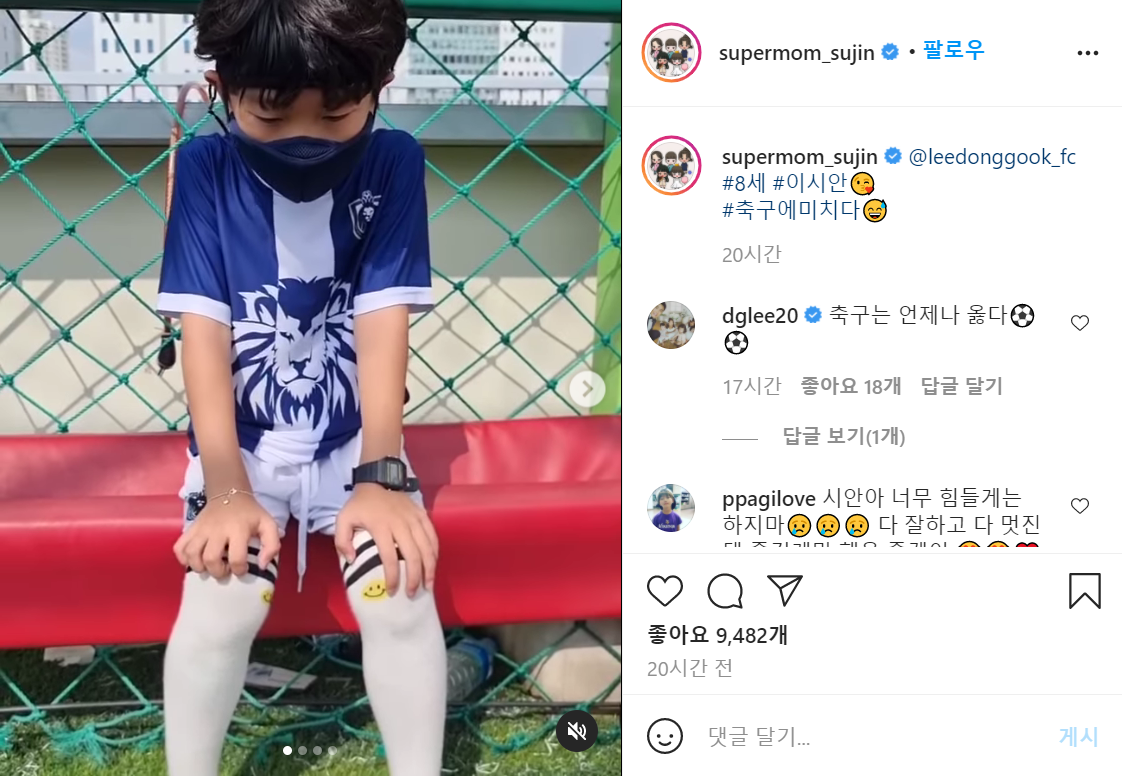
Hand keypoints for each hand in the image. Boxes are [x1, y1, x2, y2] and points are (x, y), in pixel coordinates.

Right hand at [173, 492, 280, 578]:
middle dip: (218, 571)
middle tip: (225, 570)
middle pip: (211, 558)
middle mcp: (217, 530)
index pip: (237, 558)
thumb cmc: (250, 513)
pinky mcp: (190, 529)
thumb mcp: (268, 525)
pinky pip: (179, 547)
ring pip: (192, 554)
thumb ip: (272, 545)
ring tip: (209, 567)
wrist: (229, 493)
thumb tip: (262, 565)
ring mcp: (201, 529)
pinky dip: (183, 558)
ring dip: (199, 567)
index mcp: (238, 529)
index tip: (242, 570)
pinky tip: (193, 561)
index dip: (240, 570)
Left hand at [335, 483, 437, 597]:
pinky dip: (435, 553)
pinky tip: (433, 566)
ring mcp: (414, 518)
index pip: (389, 556)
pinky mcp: (423, 515)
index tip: (392, 591)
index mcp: (380, 526)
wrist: (378, 480)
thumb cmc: (360, 505)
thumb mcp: (343, 519)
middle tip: (413, 594)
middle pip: (413, 554)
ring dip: (429, 568)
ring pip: (427, 547)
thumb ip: (342, 541)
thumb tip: (352, 561)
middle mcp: (401, 523)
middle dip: (415, 577)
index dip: (392, 576)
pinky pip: (433, 536)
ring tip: (428, 585)